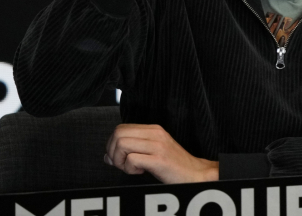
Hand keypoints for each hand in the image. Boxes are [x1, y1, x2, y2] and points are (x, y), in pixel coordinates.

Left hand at [104, 123, 218, 183]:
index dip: (112, 145)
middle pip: (118, 134)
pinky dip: (129, 169)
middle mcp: (155, 133)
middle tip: (123, 164)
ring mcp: (158, 145)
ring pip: (122, 144)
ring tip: (131, 168)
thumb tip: (107, 156)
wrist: (194, 173)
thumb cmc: (173, 165)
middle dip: (113, 152)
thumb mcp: (153, 150)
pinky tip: (141, 172)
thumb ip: (132, 149)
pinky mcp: (159, 159)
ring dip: (120, 161)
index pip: (120, 128)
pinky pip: (131, 159)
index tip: (119, 158)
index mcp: (154, 129)